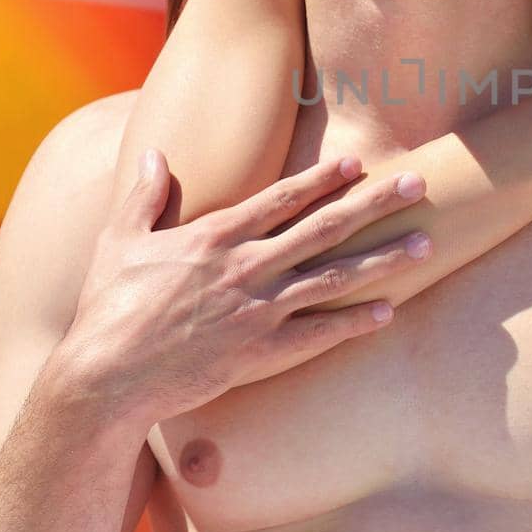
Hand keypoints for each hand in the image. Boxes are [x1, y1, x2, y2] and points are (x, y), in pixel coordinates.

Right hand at [59, 151, 429, 428]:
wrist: (106, 377)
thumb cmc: (108, 308)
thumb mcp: (118, 241)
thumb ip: (145, 196)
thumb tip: (154, 154)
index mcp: (214, 237)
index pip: (281, 198)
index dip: (324, 179)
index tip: (359, 162)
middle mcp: (245, 267)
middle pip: (324, 228)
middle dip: (375, 204)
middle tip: (417, 184)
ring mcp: (256, 310)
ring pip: (334, 278)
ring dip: (383, 260)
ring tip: (424, 244)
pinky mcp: (258, 352)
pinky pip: (318, 335)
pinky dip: (354, 324)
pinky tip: (388, 313)